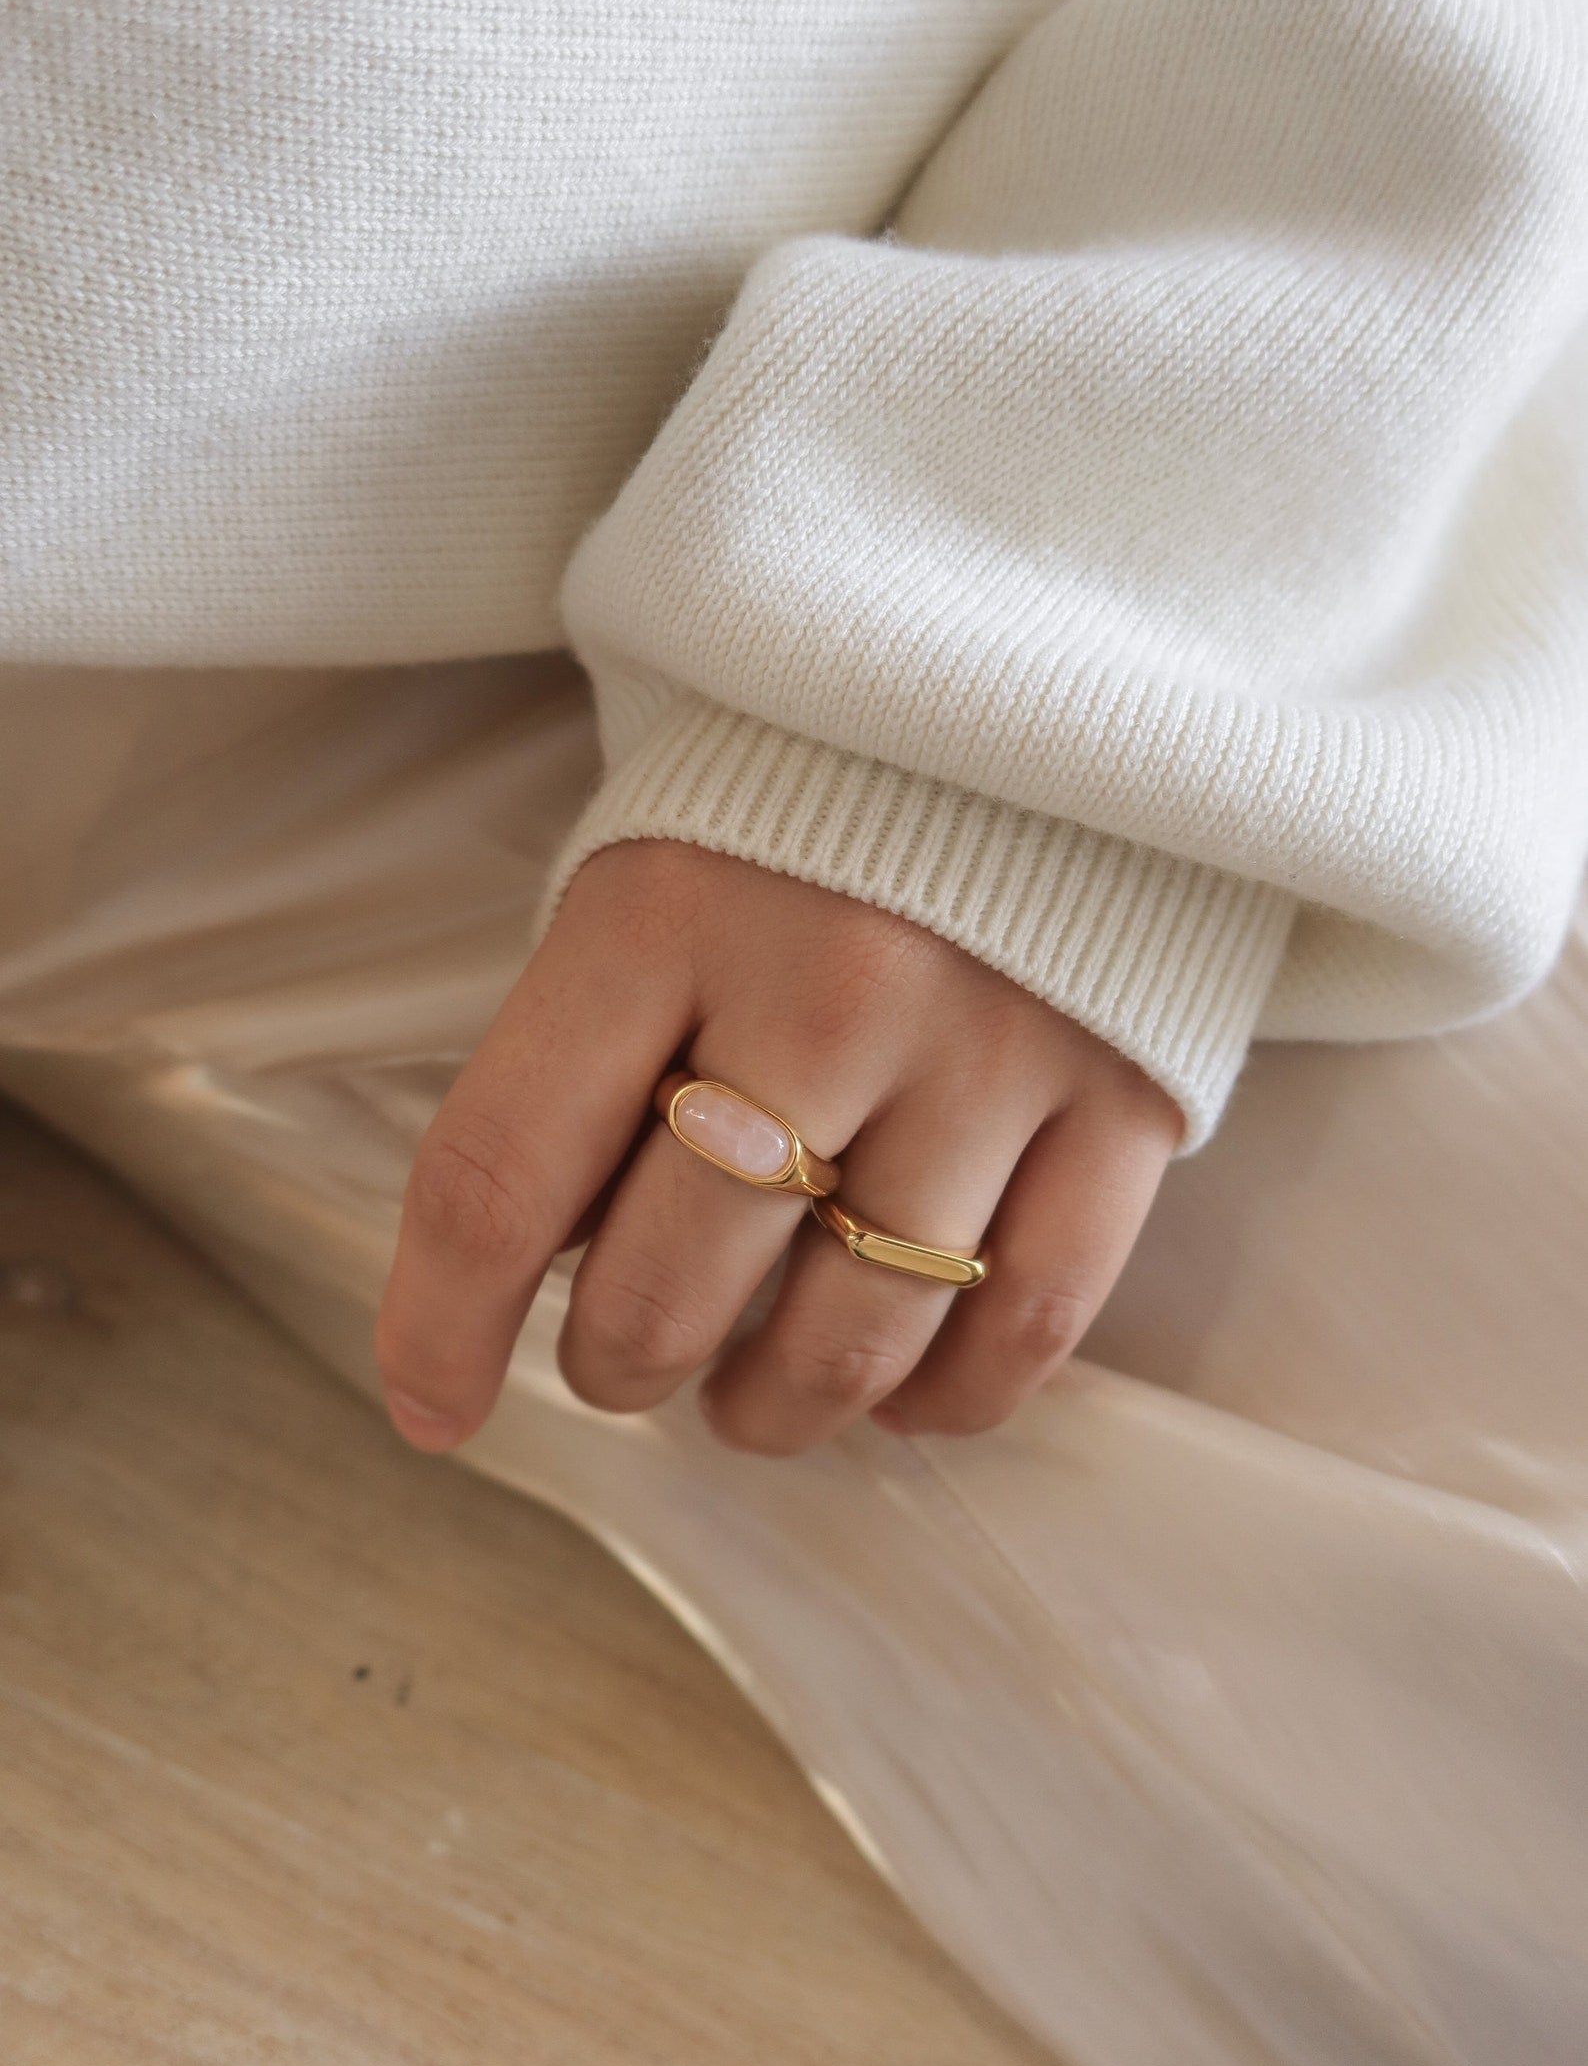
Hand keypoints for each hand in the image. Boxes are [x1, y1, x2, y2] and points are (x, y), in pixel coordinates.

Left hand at [376, 841, 1179, 1454]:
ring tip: (748, 1401)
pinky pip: (1025, 1323)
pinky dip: (948, 1397)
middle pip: (672, 1288)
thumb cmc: (804, 787)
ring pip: (850, 1337)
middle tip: (623, 1359)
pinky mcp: (1125, 1096)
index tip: (431, 1410)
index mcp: (659, 911)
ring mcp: (989, 1051)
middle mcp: (826, 989)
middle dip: (619, 1363)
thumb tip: (549, 1268)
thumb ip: (588, 1052)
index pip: (502, 1177)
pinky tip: (901, 1391)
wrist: (1060, 655)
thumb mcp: (650, 865)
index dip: (441, 1329)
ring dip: (772, 1409)